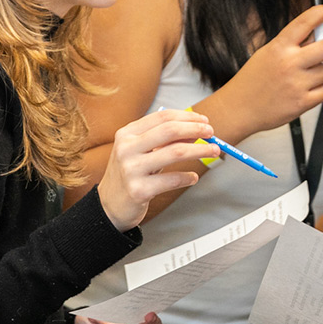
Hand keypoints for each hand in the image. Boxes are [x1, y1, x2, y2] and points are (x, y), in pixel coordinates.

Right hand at [97, 109, 220, 230]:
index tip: (204, 120)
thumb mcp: (141, 151)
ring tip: (213, 151)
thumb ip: (164, 139)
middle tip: (211, 133)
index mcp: (127, 134)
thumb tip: (196, 130)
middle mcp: (126, 148)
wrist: (109, 206)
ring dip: (199, 151)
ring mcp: (131, 169)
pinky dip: (188, 177)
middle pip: (169, 131)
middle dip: (195, 129)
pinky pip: (172, 180)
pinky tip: (193, 177)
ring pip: (175, 153)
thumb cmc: (131, 173)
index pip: (162, 117)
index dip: (187, 117)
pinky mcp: (138, 190)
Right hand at [210, 5, 322, 140]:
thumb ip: (290, 44)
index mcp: (279, 48)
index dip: (320, 13)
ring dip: (321, 71)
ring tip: (304, 76)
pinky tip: (303, 90)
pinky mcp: (303, 102)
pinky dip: (318, 90)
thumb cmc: (251, 82)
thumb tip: (314, 36)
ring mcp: (297, 84)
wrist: (239, 109)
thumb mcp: (266, 54)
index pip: (304, 23)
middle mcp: (290, 63)